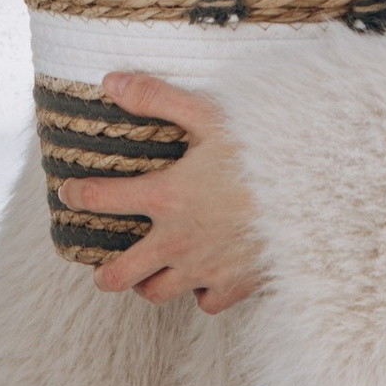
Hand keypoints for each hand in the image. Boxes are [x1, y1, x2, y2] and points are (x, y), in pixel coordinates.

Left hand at [64, 75, 264, 310]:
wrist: (317, 192)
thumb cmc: (265, 150)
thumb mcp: (209, 114)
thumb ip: (157, 97)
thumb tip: (110, 81)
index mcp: (166, 197)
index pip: (102, 200)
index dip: (78, 196)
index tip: (69, 193)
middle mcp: (178, 241)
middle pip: (120, 275)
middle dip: (104, 273)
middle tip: (101, 268)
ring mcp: (206, 268)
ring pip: (158, 294)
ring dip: (148, 284)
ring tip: (148, 274)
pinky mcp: (236, 285)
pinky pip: (206, 303)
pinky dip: (200, 293)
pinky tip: (203, 278)